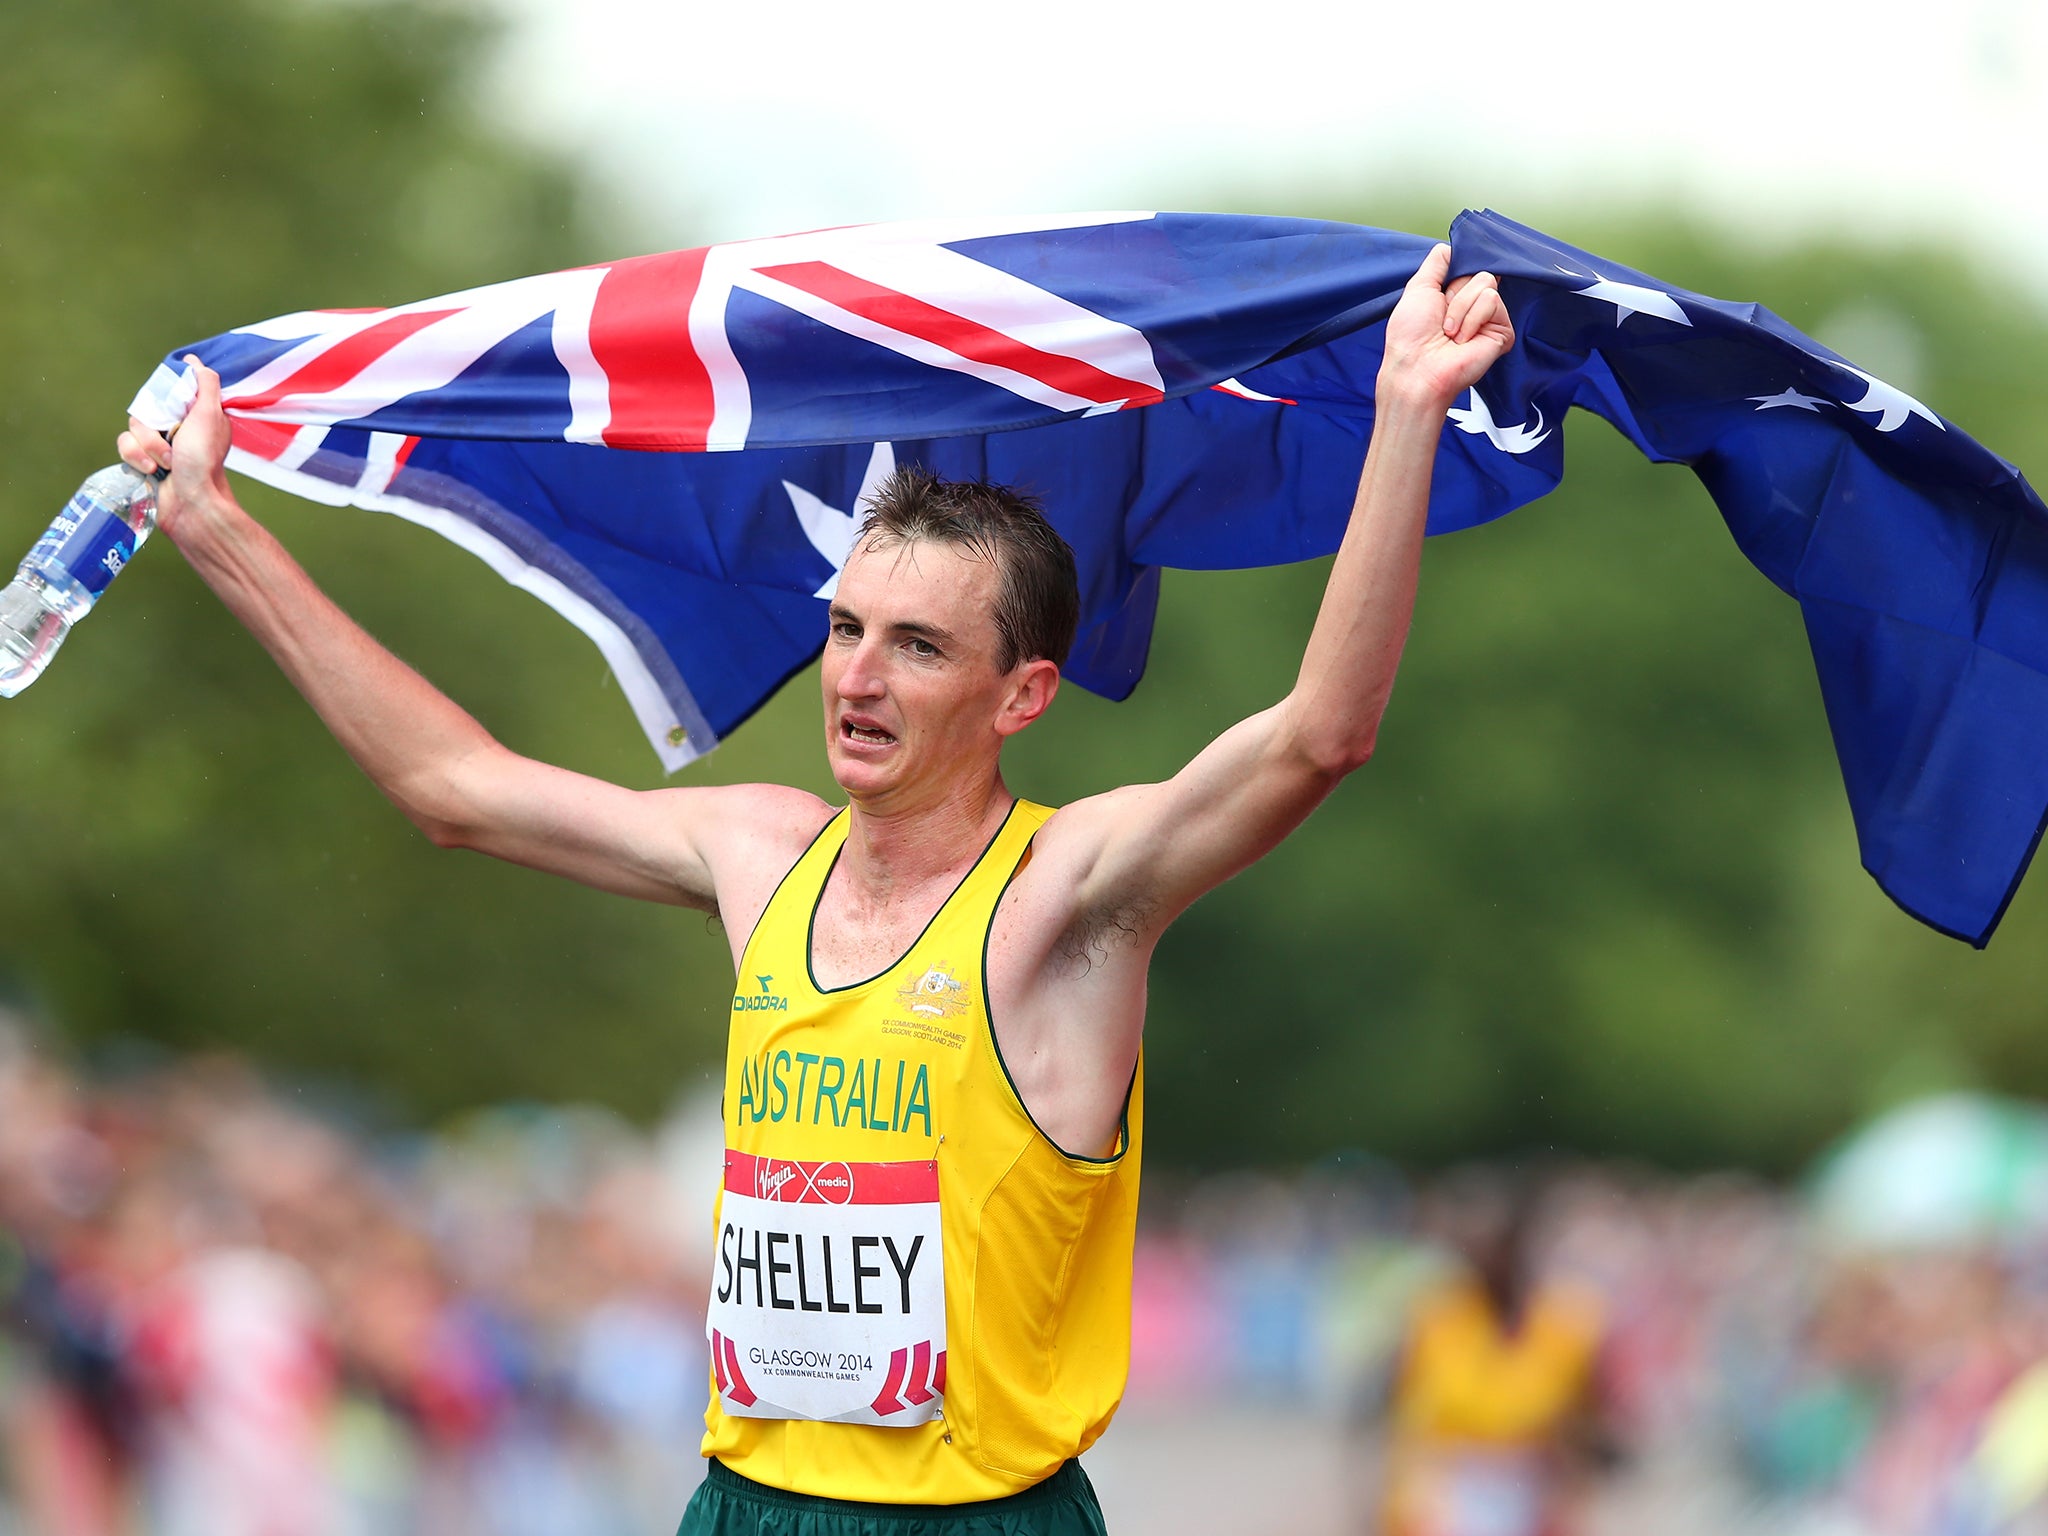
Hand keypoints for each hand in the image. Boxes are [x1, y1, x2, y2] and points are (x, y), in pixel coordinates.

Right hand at [116, 355, 236, 541]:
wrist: (191, 504)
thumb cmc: (204, 461)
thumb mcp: (210, 415)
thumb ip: (205, 385)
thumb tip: (193, 361)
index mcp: (194, 415)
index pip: (168, 390)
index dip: (164, 396)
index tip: (171, 409)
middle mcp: (176, 428)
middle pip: (145, 407)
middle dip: (155, 427)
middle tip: (174, 443)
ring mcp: (158, 445)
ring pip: (132, 427)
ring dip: (148, 446)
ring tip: (167, 463)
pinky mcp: (141, 461)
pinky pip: (124, 445)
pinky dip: (136, 457)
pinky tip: (152, 471)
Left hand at [1378, 244, 1514, 413]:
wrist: (1418, 369)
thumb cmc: (1410, 337)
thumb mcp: (1418, 288)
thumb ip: (1436, 263)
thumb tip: (1451, 246)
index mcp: (1454, 296)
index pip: (1468, 265)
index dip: (1457, 273)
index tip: (1442, 291)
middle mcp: (1473, 306)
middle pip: (1477, 272)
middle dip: (1455, 294)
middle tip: (1442, 320)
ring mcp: (1489, 318)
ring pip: (1486, 283)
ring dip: (1460, 308)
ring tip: (1451, 333)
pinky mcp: (1502, 331)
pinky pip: (1492, 301)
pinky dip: (1472, 318)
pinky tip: (1463, 339)